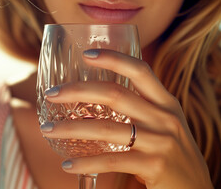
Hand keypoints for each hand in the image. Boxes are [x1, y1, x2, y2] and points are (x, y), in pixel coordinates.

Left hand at [40, 49, 213, 188]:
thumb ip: (142, 110)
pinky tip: (68, 164)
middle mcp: (165, 118)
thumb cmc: (173, 156)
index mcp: (166, 103)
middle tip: (51, 94)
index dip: (114, 58)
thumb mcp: (165, 125)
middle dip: (77, 91)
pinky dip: (86, 163)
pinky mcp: (155, 167)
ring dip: (71, 128)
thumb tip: (99, 99)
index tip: (86, 54)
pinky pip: (112, 161)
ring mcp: (161, 142)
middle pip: (115, 94)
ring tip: (47, 130)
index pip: (140, 70)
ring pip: (106, 129)